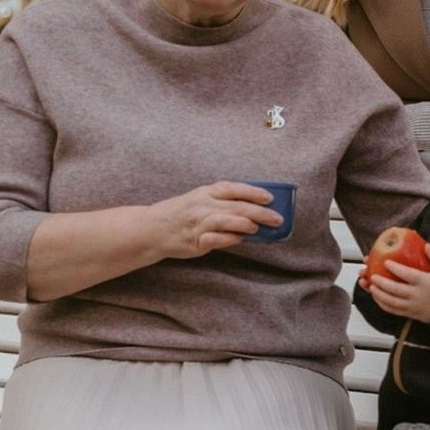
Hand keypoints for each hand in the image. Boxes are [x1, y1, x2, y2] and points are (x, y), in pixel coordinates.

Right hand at [150, 181, 281, 257]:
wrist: (152, 228)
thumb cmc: (183, 214)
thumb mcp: (200, 200)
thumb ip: (224, 203)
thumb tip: (256, 211)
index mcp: (206, 193)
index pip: (232, 188)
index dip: (252, 192)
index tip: (270, 198)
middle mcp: (202, 205)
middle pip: (235, 206)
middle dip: (259, 212)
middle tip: (277, 219)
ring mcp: (197, 223)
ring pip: (224, 220)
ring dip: (244, 224)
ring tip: (258, 228)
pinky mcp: (194, 241)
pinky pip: (213, 239)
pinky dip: (228, 239)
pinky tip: (239, 240)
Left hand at [361, 242, 429, 323]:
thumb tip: (426, 244)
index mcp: (424, 282)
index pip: (407, 274)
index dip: (395, 268)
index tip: (386, 262)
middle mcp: (417, 295)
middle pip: (395, 289)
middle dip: (382, 283)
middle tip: (372, 275)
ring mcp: (412, 306)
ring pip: (391, 302)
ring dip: (379, 295)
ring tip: (371, 287)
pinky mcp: (410, 313)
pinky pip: (393, 310)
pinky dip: (383, 305)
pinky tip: (377, 298)